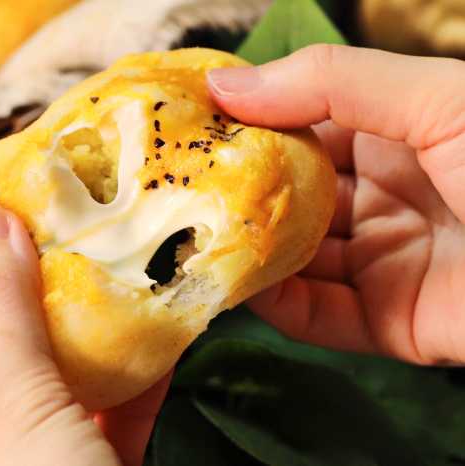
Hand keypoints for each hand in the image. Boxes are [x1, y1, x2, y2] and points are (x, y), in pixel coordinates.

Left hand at [0, 202, 170, 465]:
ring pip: (69, 397)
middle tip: (78, 246)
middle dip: (53, 313)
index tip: (18, 239)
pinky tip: (159, 330)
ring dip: (104, 341)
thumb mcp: (14, 415)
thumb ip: (0, 318)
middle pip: (12, 374)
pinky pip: (115, 422)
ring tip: (125, 273)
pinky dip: (139, 382)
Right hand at [208, 44, 464, 364]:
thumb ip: (330, 83)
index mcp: (392, 136)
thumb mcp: (438, 98)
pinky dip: (275, 305)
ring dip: (245, 252)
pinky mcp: (388, 322)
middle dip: (234, 194)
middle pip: (288, 198)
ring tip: (184, 241)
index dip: (244, 126)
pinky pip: (317, 316)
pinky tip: (236, 286)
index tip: (183, 128)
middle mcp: (379, 198)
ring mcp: (381, 262)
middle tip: (167, 190)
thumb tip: (224, 83)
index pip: (298, 129)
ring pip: (294, 259)